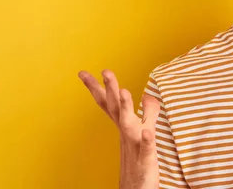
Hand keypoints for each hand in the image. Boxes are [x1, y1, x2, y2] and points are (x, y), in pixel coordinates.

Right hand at [79, 69, 159, 188]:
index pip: (108, 103)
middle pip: (115, 108)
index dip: (98, 87)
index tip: (83, 73)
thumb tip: (149, 95)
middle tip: (105, 71)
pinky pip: (147, 149)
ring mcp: (134, 147)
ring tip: (124, 91)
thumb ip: (148, 112)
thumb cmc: (139, 161)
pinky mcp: (146, 161)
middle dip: (110, 89)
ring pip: (129, 125)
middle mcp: (126, 134)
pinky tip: (147, 131)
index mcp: (124, 126)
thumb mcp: (144, 131)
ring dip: (126, 108)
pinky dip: (147, 140)